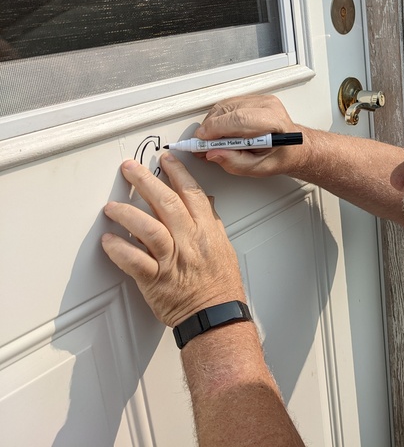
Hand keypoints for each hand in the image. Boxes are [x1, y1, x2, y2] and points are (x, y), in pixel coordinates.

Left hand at [102, 154, 245, 326]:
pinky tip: (108, 240)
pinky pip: (134, 261)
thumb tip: (205, 201)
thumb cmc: (220, 285)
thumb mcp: (223, 246)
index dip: (177, 173)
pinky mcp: (155, 279)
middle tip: (129, 169)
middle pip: (166, 203)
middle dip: (145, 181)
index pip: (192, 193)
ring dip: (126, 214)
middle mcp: (189, 241)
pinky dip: (119, 250)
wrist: (215, 315)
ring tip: (111, 207)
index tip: (165, 159)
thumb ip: (211, 222)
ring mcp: (172, 260)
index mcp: (206, 230)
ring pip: (148, 228)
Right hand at [196, 94, 310, 178]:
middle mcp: (268, 106)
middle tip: (201, 147)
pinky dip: (217, 119)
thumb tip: (213, 154)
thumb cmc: (280, 156)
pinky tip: (218, 133)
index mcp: (273, 122)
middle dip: (209, 129)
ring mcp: (260, 99)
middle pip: (228, 111)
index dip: (215, 129)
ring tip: (211, 142)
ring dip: (211, 124)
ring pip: (223, 106)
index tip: (201, 141)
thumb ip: (235, 162)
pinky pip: (226, 105)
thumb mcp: (259, 168)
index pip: (239, 119)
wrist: (294, 147)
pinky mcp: (252, 99)